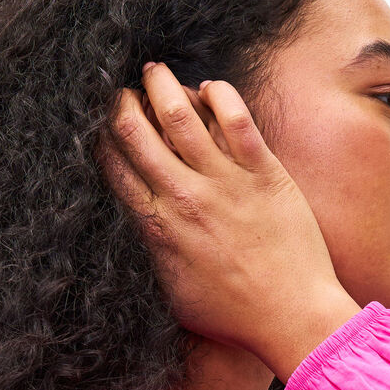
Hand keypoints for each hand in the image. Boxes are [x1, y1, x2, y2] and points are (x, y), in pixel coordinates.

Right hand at [95, 63, 349, 363]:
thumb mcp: (173, 292)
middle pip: (136, 132)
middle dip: (119, 102)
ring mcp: (226, 182)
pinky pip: (236, 119)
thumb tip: (133, 226)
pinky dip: (218, 94)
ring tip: (154, 72)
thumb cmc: (234, 315)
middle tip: (119, 89)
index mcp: (157, 227)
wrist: (293, 317)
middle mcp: (184, 198)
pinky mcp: (265, 173)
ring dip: (162, 85)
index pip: (113, 165)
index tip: (97, 122)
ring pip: (181, 115)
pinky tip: (210, 87)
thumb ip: (151, 253)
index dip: (99, 136)